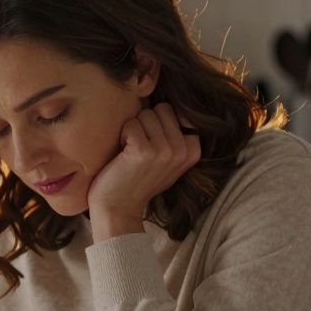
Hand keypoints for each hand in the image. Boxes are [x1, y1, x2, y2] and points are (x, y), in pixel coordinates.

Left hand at [88, 102, 200, 240]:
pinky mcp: (143, 151)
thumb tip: (169, 103)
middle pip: (162, 109)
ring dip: (133, 130)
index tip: (152, 148)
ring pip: (145, 114)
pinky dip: (122, 136)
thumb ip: (175, 136)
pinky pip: (131, 124)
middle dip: (145, 124)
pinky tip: (123, 155)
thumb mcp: (167, 160)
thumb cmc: (137, 180)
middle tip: (139, 148)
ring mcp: (164, 151)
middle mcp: (182, 150)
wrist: (118, 208)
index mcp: (192, 150)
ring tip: (131, 152)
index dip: (158, 124)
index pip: (175, 112)